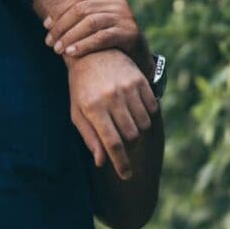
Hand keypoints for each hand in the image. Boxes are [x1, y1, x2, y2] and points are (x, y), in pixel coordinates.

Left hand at [44, 0, 151, 74]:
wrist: (138, 53)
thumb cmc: (111, 33)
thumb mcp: (99, 16)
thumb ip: (83, 7)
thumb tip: (55, 10)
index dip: (59, 11)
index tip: (46, 25)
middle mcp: (118, 1)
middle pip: (81, 9)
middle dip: (62, 25)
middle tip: (49, 41)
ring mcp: (125, 16)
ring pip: (90, 22)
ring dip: (70, 36)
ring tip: (57, 49)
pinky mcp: (129, 33)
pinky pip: (101, 37)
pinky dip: (83, 45)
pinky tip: (71, 53)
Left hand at [65, 50, 157, 179]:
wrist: (91, 53)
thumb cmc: (81, 88)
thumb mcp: (77, 112)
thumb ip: (90, 137)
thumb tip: (101, 162)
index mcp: (93, 107)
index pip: (112, 143)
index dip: (121, 163)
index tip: (126, 175)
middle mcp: (111, 97)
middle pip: (131, 136)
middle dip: (129, 148)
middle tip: (124, 147)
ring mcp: (127, 88)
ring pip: (144, 125)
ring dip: (139, 133)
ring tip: (128, 129)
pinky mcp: (140, 80)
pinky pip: (152, 109)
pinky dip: (147, 117)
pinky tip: (136, 114)